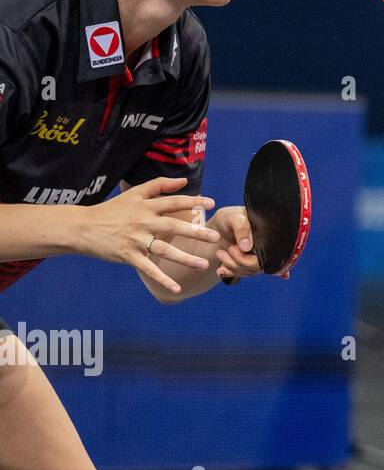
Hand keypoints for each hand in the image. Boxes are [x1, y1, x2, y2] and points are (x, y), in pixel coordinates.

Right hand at [80, 177, 220, 294]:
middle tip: (215, 237)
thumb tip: (184, 180)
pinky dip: (162, 279)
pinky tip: (177, 288)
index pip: (173, 202)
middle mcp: (143, 222)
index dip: (193, 202)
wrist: (83, 227)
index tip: (212, 204)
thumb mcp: (134, 193)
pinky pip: (148, 269)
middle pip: (172, 227)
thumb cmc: (112, 209)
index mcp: (146, 207)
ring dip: (185, 258)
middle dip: (195, 232)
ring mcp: (136, 241)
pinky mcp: (128, 256)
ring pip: (164, 250)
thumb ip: (159, 185)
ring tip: (204, 265)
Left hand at [207, 206, 264, 280]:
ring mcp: (260, 257)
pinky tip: (221, 269)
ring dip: (232, 266)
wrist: (220, 225)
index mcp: (270, 234)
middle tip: (229, 248)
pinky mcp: (250, 264)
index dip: (254, 257)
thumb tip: (247, 248)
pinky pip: (244, 274)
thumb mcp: (233, 217)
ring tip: (220, 253)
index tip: (234, 248)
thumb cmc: (229, 218)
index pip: (270, 253)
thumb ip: (241, 228)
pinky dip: (231, 272)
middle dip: (239, 261)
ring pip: (250, 271)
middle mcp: (268, 247)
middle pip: (259, 265)